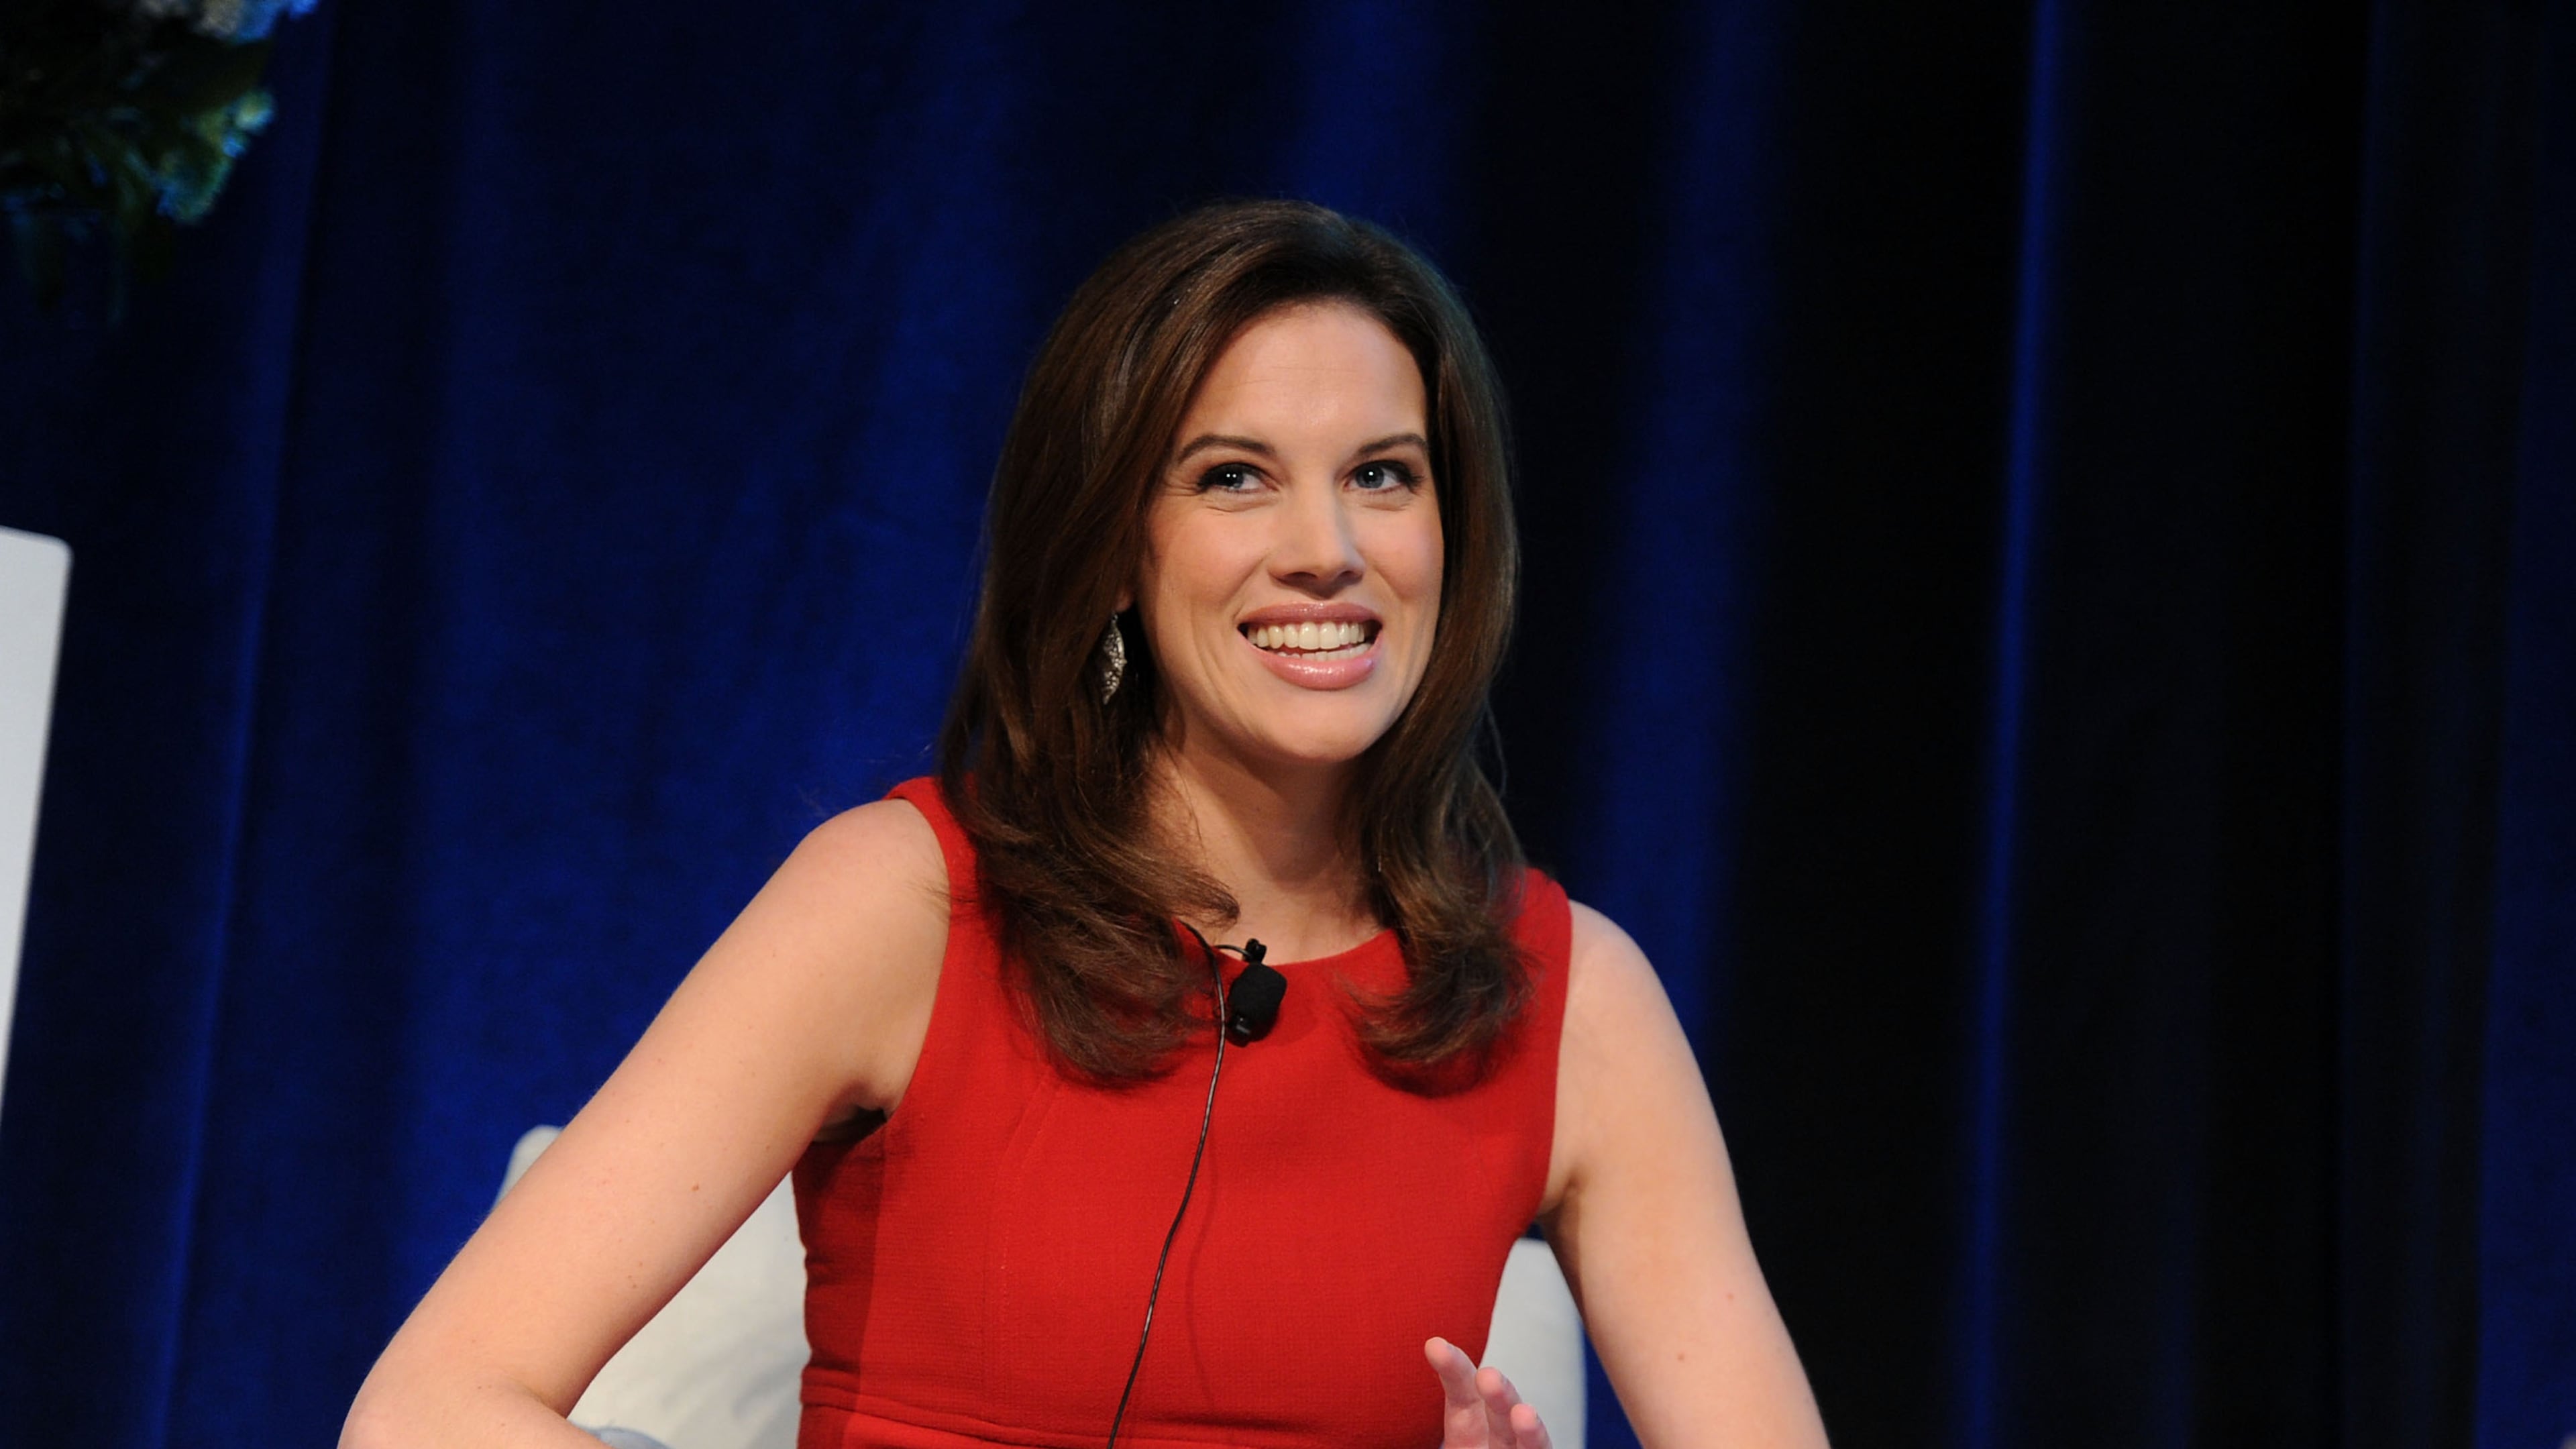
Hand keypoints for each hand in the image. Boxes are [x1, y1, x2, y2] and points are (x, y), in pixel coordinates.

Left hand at [1425, 1336, 1551, 1448]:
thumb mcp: (1444, 1446)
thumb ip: (1416, 1442)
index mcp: (1468, 1430)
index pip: (1461, 1394)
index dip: (1452, 1369)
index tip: (1434, 1345)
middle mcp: (1497, 1440)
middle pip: (1497, 1414)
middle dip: (1497, 1393)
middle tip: (1488, 1376)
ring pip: (1528, 1443)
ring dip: (1529, 1429)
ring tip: (1524, 1414)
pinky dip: (1538, 1447)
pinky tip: (1533, 1430)